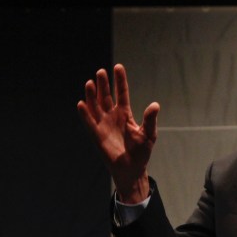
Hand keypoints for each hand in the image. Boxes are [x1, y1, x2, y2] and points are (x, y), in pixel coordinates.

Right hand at [77, 64, 159, 203]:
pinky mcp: (96, 135)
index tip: (118, 67)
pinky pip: (89, 122)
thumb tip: (154, 105)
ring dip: (92, 95)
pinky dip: (85, 113)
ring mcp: (103, 124)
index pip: (121, 93)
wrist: (131, 170)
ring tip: (90, 83)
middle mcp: (112, 116)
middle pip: (106, 96)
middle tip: (101, 72)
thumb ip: (150, 120)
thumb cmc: (141, 152)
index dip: (120, 80)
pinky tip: (82, 103)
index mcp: (125, 114)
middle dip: (103, 84)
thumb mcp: (149, 134)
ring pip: (95, 106)